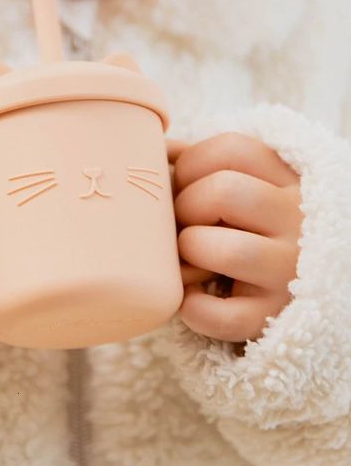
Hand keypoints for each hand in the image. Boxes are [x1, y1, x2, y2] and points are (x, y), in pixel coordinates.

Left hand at [167, 133, 302, 342]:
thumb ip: (205, 163)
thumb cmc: (254, 224)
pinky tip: (192, 298)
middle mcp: (298, 222)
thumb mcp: (247, 183)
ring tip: (189, 257)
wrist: (308, 284)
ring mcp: (290, 272)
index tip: (184, 183)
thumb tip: (157, 148)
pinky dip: (195, 310)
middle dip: (187, 205)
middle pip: (224, 192)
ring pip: (228, 250)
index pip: (231, 149)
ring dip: (191, 252)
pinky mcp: (272, 317)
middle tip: (184, 222)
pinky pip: (223, 317)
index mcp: (288, 180)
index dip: (191, 163)